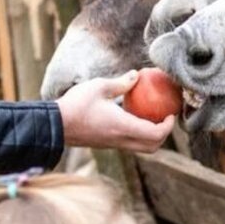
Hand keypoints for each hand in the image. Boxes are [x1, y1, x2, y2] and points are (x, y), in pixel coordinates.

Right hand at [56, 72, 174, 152]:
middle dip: (163, 135)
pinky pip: (130, 144)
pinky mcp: (107, 145)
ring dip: (151, 136)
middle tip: (165, 117)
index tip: (170, 113)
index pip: (155, 134)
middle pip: (152, 147)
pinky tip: (134, 117)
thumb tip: (137, 75)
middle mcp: (121, 140)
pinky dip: (139, 135)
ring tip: (151, 117)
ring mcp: (113, 145)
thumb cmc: (76, 104)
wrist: (54, 125)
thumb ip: (121, 83)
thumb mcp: (99, 86)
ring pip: (141, 148)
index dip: (168, 126)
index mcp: (123, 127)